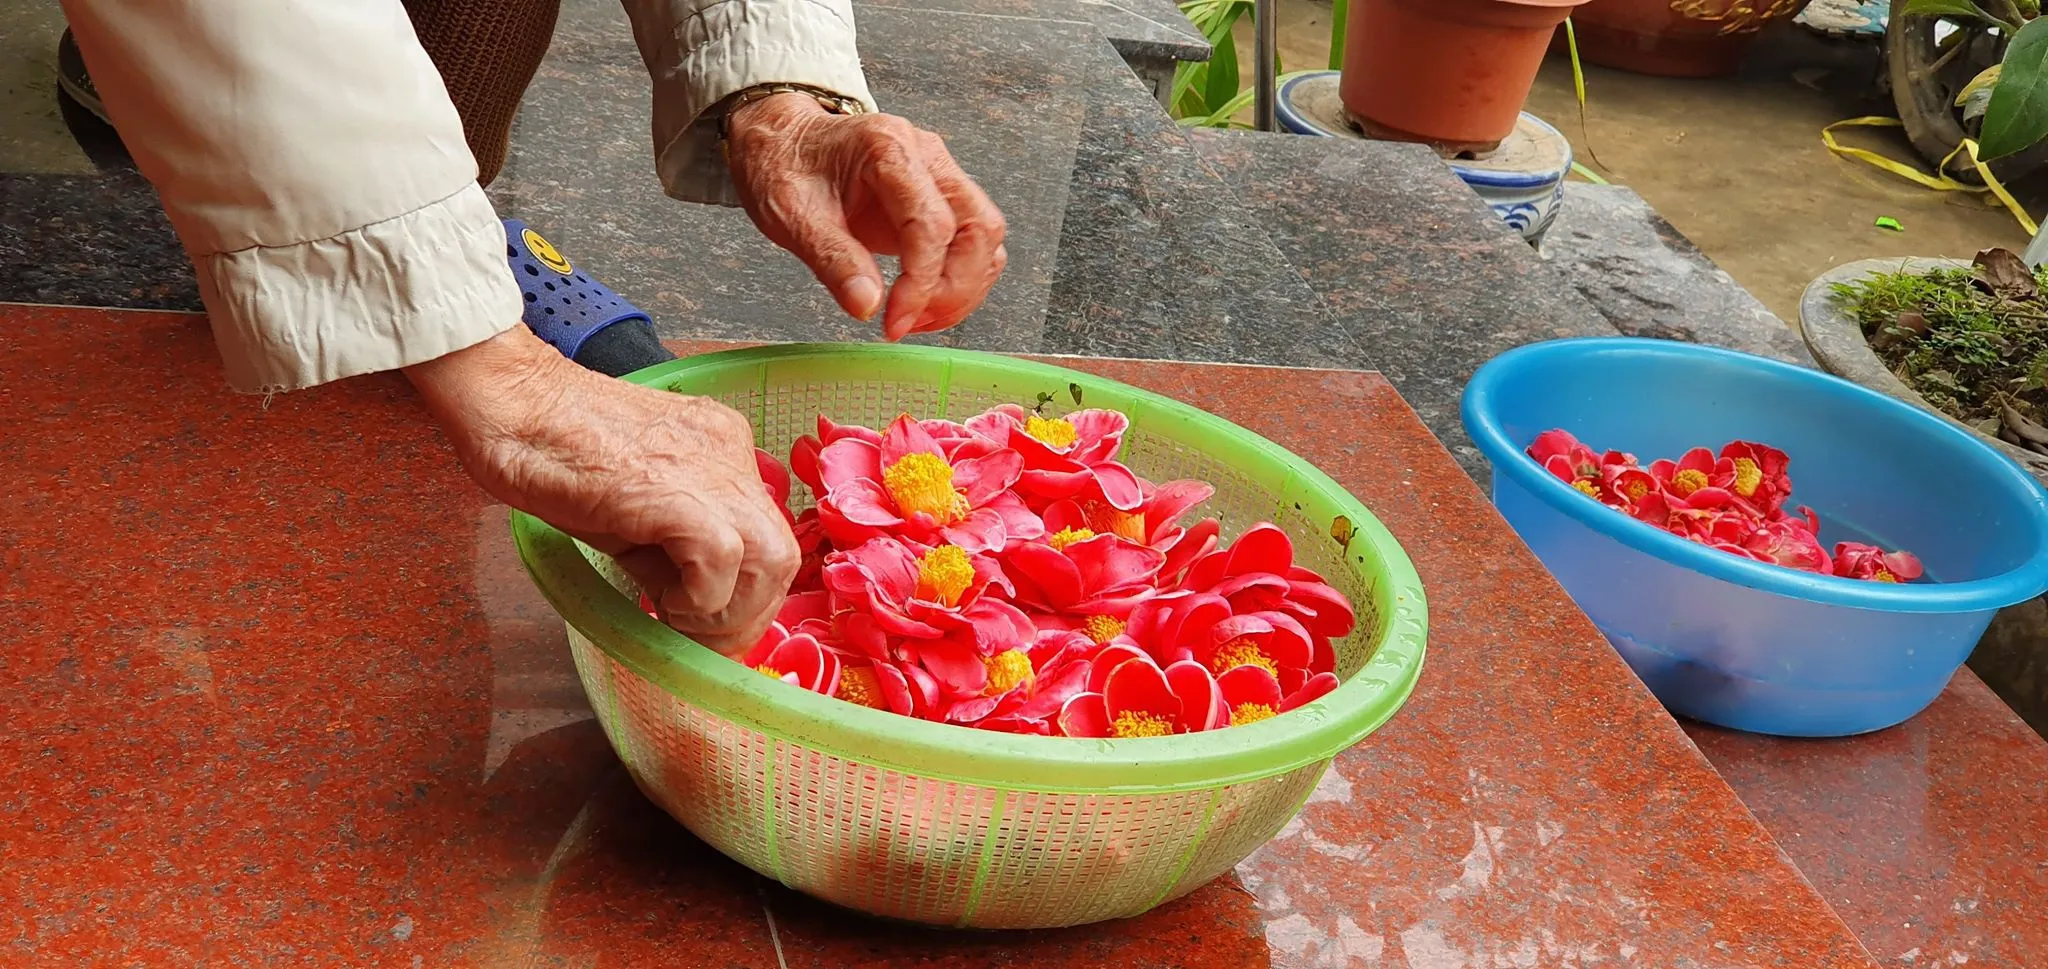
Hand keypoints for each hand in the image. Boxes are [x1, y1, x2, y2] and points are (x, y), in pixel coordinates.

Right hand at [405, 327, 798, 653]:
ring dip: (729, 612)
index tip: (707, 625)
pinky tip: (662, 602)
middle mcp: (731, 455)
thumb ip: (671, 552)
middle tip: (697, 637)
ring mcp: (710, 467)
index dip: (746, 595)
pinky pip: (723, 558)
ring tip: (676, 619)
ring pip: (772, 559)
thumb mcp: (630, 507)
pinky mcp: (677, 491)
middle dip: (748, 615)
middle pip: (783, 555)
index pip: (766, 538)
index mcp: (722, 453)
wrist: (508, 400)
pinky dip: (700, 598)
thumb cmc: (549, 448)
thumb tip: (689, 609)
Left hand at [725, 92, 1007, 340]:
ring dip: (963, 288)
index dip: (921, 283)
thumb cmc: (783, 167)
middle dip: (953, 289)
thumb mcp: (790, 215)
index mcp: (888, 148)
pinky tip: (922, 304)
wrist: (782, 142)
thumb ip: (832, 259)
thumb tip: (867, 306)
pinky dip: (959, 280)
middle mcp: (927, 156)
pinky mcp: (941, 198)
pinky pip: (973, 243)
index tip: (893, 322)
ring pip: (985, 237)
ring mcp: (940, 175)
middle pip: (978, 228)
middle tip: (907, 324)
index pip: (932, 223)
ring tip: (914, 319)